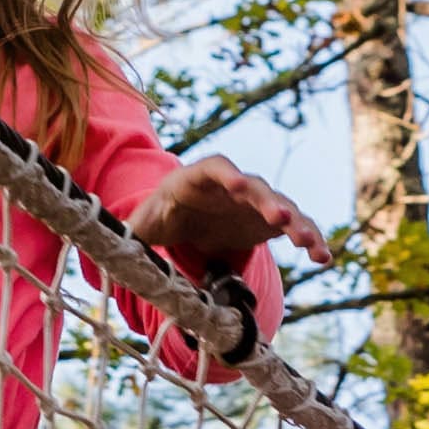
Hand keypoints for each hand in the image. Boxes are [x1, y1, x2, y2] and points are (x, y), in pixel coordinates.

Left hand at [136, 155, 327, 324]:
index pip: (214, 170)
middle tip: (284, 218)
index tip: (238, 185)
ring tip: (312, 246)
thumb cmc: (160, 217)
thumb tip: (103, 242)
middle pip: (254, 187)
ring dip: (299, 224)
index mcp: (196, 179)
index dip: (226, 176)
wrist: (187, 220)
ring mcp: (256, 201)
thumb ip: (128, 233)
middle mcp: (232, 185)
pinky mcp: (272, 221)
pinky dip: (311, 240)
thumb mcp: (142, 226)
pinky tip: (325, 258)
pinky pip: (296, 228)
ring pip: (282, 207)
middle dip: (269, 201)